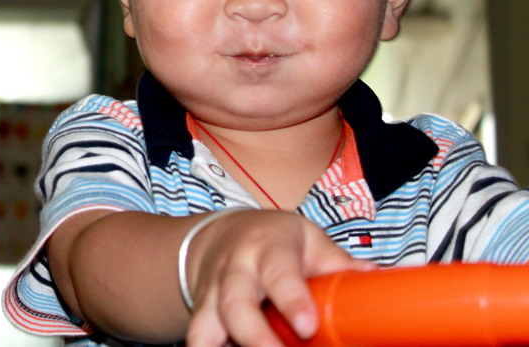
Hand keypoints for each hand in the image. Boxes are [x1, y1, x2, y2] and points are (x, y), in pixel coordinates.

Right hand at [185, 210, 373, 346]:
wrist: (219, 236)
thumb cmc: (273, 240)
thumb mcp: (306, 238)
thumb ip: (336, 262)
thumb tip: (375, 278)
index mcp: (267, 249)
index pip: (279, 274)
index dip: (291, 300)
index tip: (306, 326)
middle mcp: (234, 272)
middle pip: (236, 305)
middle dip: (254, 336)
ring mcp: (212, 295)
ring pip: (204, 326)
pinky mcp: (200, 315)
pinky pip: (197, 338)